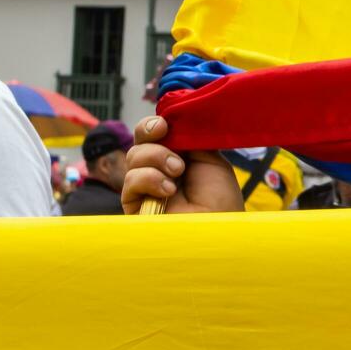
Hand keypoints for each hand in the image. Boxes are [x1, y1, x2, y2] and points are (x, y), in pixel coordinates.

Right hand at [122, 116, 243, 214]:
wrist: (219, 226)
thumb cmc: (220, 197)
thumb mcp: (209, 157)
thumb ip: (186, 138)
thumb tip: (169, 122)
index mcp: (176, 156)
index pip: (153, 133)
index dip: (153, 125)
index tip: (164, 125)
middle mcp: (157, 170)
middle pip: (139, 141)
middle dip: (152, 137)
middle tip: (174, 149)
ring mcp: (145, 187)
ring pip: (133, 157)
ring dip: (157, 159)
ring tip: (178, 173)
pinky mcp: (134, 205)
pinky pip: (131, 180)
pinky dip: (149, 179)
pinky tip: (168, 190)